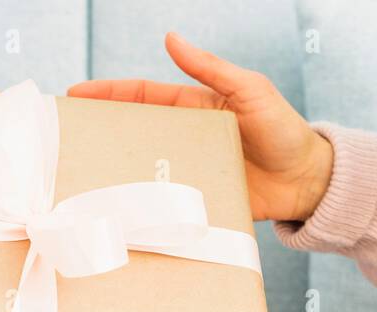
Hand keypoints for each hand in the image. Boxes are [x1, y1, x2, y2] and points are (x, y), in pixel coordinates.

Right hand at [68, 33, 332, 221]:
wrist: (309, 183)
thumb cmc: (284, 130)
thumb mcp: (250, 91)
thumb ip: (211, 68)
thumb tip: (171, 37)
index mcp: (194, 108)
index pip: (143, 96)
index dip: (109, 94)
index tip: (76, 95)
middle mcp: (187, 139)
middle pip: (135, 133)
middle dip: (101, 132)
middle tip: (67, 136)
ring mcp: (191, 171)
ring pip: (145, 169)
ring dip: (117, 171)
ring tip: (82, 175)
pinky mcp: (199, 202)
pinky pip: (167, 202)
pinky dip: (146, 205)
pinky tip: (123, 209)